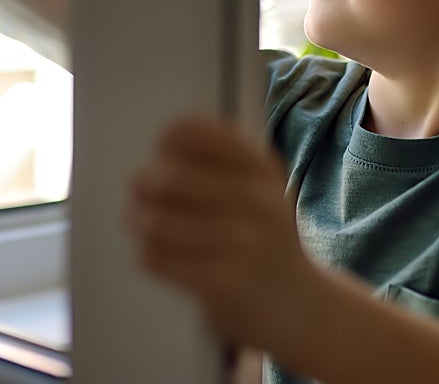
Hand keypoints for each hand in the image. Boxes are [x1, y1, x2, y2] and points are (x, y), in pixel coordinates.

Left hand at [127, 116, 321, 350]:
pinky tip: (158, 254)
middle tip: (138, 193)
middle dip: (142, 184)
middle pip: (167, 177)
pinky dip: (148, 254)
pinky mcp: (222, 284)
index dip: (168, 142)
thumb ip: (216, 159)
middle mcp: (257, 200)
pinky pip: (157, 259)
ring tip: (141, 223)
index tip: (164, 154)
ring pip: (155, 221)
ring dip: (140, 221)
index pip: (195, 133)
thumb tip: (155, 153)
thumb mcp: (260, 185)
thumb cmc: (266, 237)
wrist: (300, 305)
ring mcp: (242, 244)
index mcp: (262, 168)